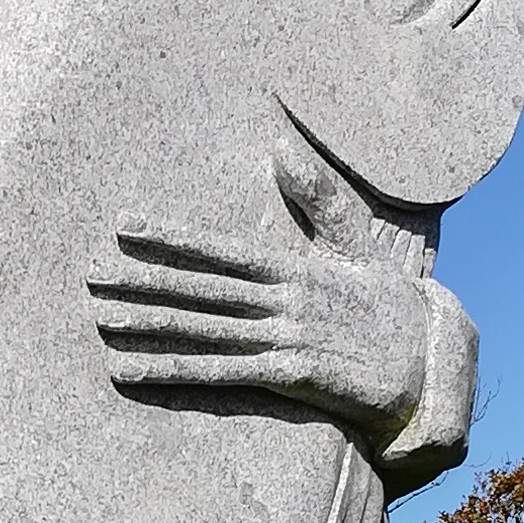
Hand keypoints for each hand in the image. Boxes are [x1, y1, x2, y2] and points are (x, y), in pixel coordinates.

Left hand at [88, 135, 475, 473]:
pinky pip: (221, 375)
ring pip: (205, 329)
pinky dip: (174, 374)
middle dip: (144, 278)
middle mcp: (285, 298)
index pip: (221, 247)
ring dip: (150, 325)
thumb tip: (280, 146)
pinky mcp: (292, 376)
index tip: (124, 225)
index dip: (170, 236)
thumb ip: (318, 198)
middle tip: (89, 273)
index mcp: (295, 265)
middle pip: (202, 287)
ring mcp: (287, 337)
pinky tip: (133, 373)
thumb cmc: (390, 303)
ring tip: (102, 319)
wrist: (434, 362)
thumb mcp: (356, 245)